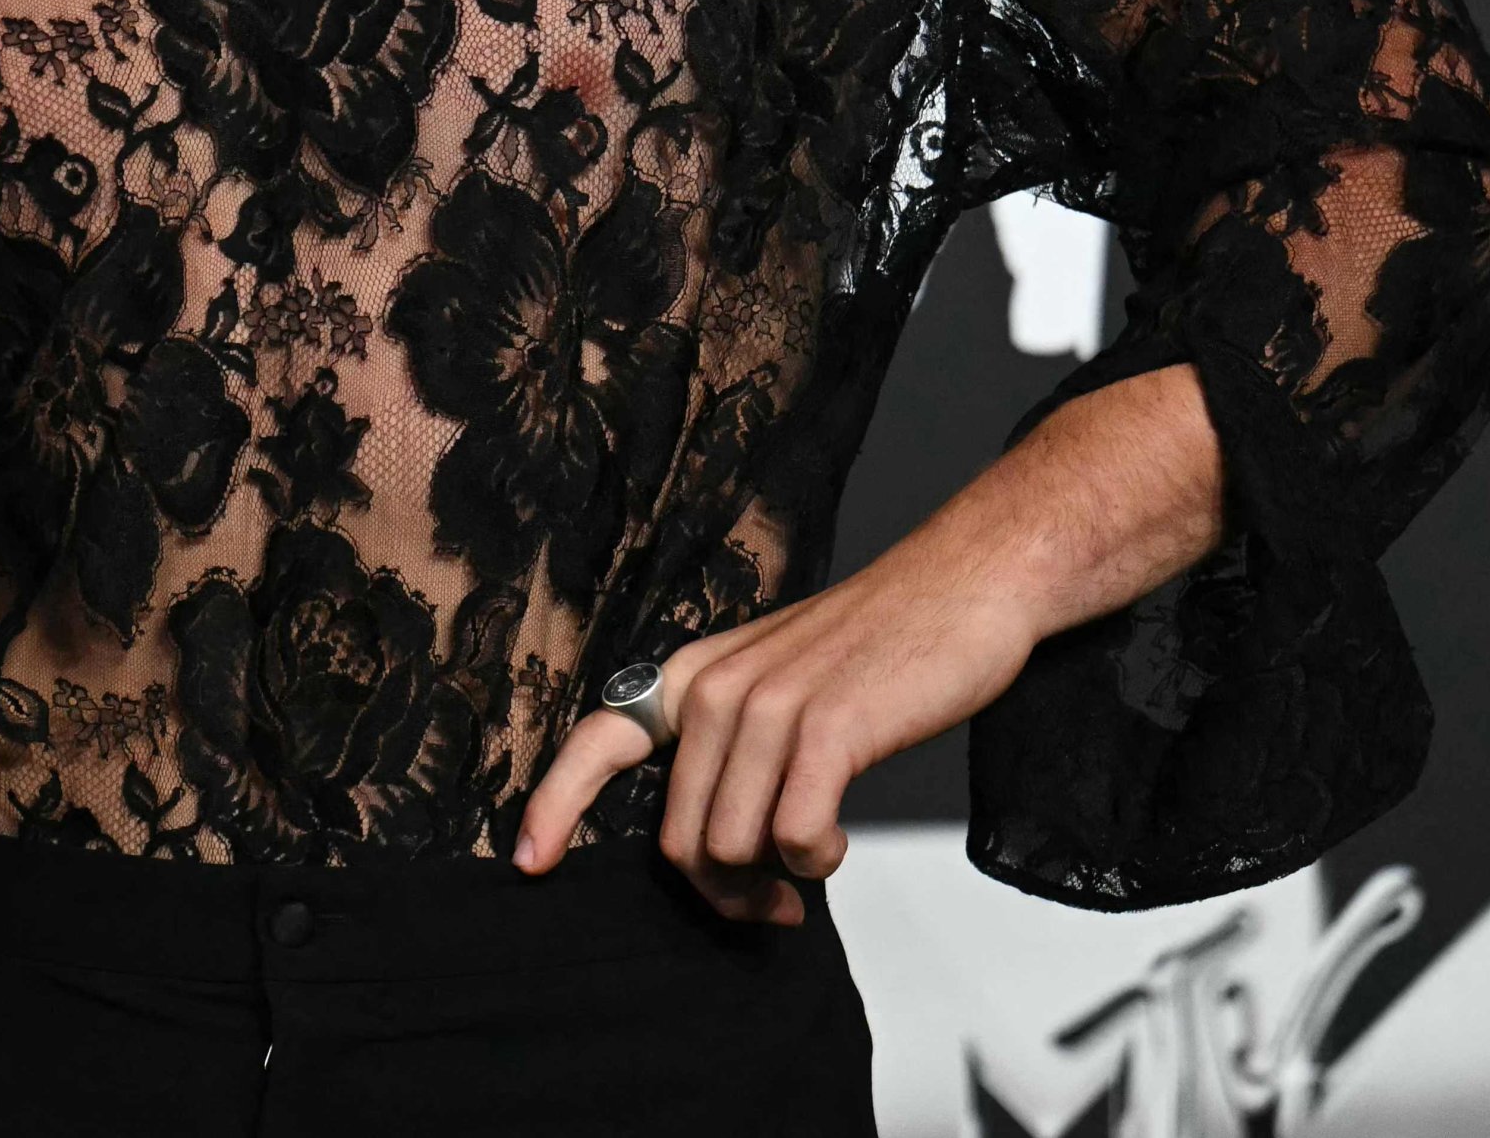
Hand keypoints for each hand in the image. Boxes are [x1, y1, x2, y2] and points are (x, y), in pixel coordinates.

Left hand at [510, 551, 1040, 923]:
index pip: (598, 741)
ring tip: (810, 866)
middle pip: (678, 838)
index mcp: (692, 676)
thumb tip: (713, 844)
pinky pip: (793, 837)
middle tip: (772, 905)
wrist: (963, 584)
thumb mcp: (777, 681)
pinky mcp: (827, 729)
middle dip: (721, 892)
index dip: (554, 806)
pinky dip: (814, 861)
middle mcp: (714, 688)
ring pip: (728, 847)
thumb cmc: (878, 645)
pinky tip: (834, 844)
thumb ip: (732, 743)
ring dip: (773, 881)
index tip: (526, 862)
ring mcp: (766, 706)